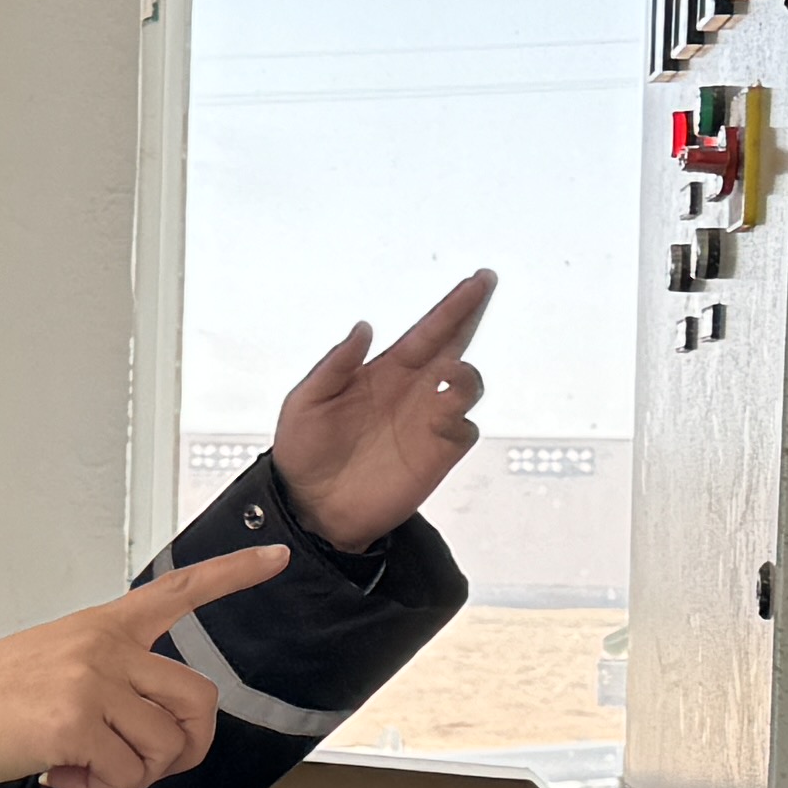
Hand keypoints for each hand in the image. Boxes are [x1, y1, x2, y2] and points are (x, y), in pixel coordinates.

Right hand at [0, 549, 288, 787]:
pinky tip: (60, 776)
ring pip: (165, 747)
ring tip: (87, 770)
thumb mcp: (50, 661)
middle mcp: (104, 648)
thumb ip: (106, 676)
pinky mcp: (76, 724)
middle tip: (143, 765)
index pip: (178, 591)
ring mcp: (92, 683)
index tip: (276, 556)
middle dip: (185, 748)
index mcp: (100, 626)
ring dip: (134, 776)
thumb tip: (149, 729)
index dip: (234, 574)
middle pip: (198, 700)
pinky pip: (126, 775)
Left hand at [272, 269, 496, 551]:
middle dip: (470, 316)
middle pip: (454, 345)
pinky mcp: (437, 455)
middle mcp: (413, 390)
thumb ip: (335, 365)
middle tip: (484, 286)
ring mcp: (428, 422)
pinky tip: (442, 416)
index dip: (452, 306)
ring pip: (466, 386)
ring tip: (450, 370)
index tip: (476, 281)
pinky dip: (460, 419)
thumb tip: (364, 328)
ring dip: (466, 374)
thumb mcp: (306, 402)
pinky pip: (464, 430)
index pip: (426, 331)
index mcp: (385, 370)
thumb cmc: (303, 451)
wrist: (310, 506)